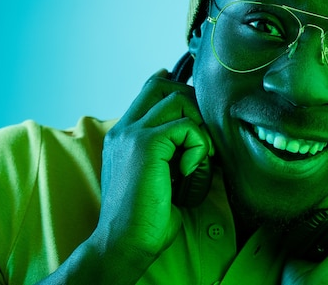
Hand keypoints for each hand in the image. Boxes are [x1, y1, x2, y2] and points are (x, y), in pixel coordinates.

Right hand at [90, 70, 211, 279]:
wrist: (125, 242)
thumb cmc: (146, 217)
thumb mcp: (157, 175)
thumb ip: (168, 150)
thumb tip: (197, 133)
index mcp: (123, 134)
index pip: (149, 90)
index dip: (175, 85)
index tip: (195, 101)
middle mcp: (125, 128)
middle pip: (165, 86)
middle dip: (194, 104)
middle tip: (203, 138)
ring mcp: (133, 133)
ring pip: (178, 99)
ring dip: (199, 126)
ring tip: (198, 158)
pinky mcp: (147, 144)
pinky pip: (187, 126)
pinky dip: (199, 146)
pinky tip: (190, 171)